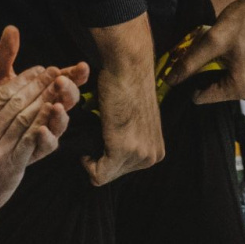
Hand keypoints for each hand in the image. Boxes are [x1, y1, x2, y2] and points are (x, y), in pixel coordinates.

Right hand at [0, 26, 86, 221]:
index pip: (0, 95)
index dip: (22, 79)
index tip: (38, 69)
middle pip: (16, 103)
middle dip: (38, 84)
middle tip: (54, 71)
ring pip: (26, 117)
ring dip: (45, 98)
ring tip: (60, 84)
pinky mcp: (11, 164)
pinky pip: (30, 139)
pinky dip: (43, 122)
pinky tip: (55, 110)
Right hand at [82, 18, 163, 185]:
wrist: (129, 69)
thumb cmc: (128, 91)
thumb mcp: (136, 126)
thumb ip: (130, 144)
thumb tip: (109, 156)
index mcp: (157, 152)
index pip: (122, 171)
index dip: (106, 156)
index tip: (104, 137)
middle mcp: (153, 156)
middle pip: (112, 175)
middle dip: (100, 156)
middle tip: (99, 132)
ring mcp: (140, 154)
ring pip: (103, 174)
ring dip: (94, 155)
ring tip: (98, 131)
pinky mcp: (123, 149)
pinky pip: (98, 174)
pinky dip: (88, 162)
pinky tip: (93, 138)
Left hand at [175, 0, 244, 103]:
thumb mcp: (212, 39)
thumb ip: (189, 63)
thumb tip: (169, 82)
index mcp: (243, 87)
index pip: (203, 97)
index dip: (195, 79)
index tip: (199, 61)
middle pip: (220, 92)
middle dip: (213, 74)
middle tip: (218, 52)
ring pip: (234, 86)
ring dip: (227, 72)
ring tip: (231, 50)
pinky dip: (242, 69)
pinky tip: (244, 50)